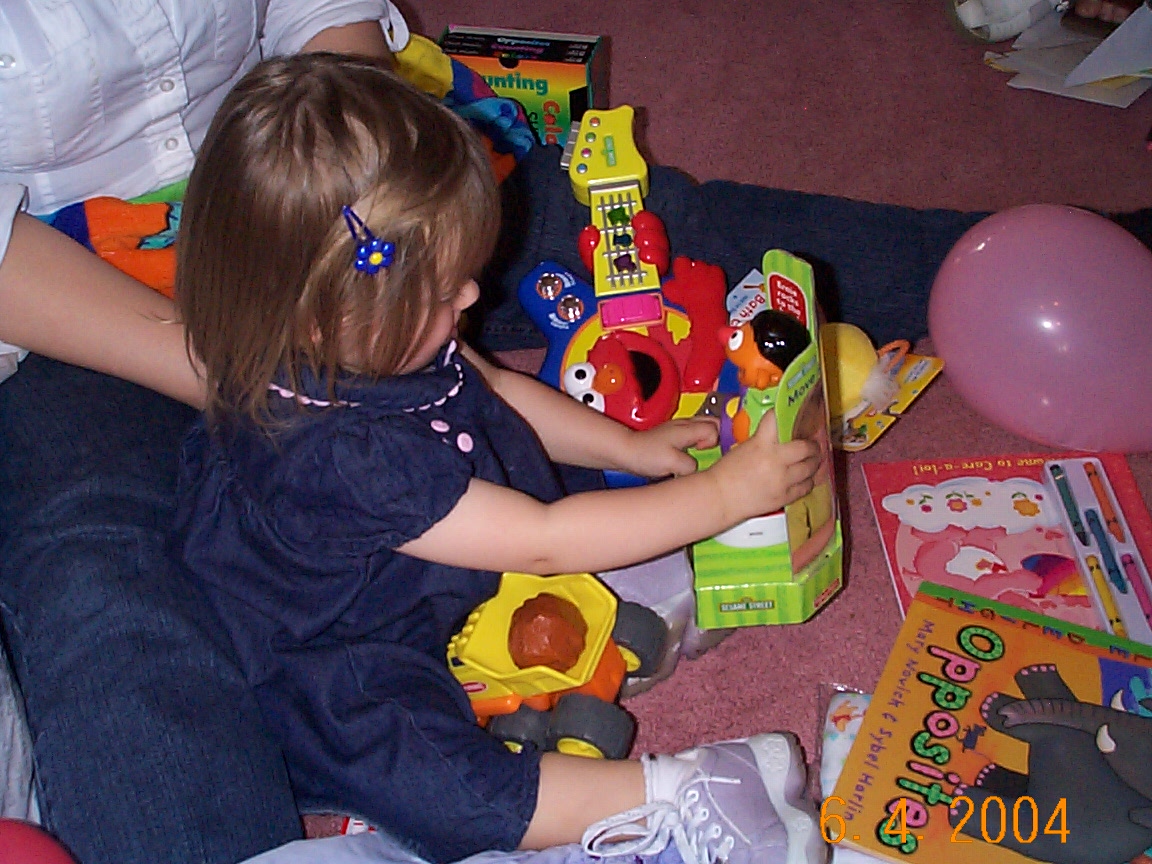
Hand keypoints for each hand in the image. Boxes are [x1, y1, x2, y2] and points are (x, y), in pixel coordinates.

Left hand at [619, 416, 718, 478]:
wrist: (626, 451)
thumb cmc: (645, 454)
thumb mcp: (672, 463)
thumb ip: (691, 466)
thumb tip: (698, 469)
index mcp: (687, 428)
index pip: (715, 429)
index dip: (715, 442)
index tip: (705, 452)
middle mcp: (685, 425)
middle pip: (714, 423)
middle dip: (718, 437)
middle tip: (710, 452)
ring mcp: (680, 429)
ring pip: (705, 428)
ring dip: (708, 440)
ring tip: (701, 453)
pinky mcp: (674, 436)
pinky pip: (694, 435)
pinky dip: (697, 443)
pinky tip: (689, 454)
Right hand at [705, 411, 822, 523]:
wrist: (719, 498)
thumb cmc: (726, 473)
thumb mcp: (744, 448)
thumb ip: (764, 441)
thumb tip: (782, 438)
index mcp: (762, 444)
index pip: (779, 420)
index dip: (786, 415)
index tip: (792, 416)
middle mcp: (776, 460)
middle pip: (806, 448)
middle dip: (812, 446)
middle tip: (813, 446)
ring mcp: (782, 480)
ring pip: (810, 468)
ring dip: (813, 463)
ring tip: (812, 461)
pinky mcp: (784, 497)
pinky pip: (806, 487)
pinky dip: (807, 481)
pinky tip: (805, 479)